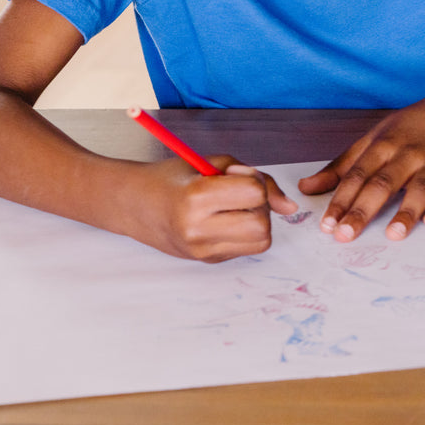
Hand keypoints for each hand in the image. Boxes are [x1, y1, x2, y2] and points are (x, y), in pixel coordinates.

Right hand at [125, 155, 297, 261]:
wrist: (134, 204)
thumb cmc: (174, 177)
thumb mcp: (213, 163)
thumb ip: (256, 177)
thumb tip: (289, 207)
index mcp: (196, 198)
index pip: (254, 193)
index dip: (255, 180)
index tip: (237, 174)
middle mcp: (198, 229)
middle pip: (262, 224)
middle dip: (261, 206)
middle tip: (241, 194)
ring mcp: (202, 250)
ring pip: (261, 241)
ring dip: (258, 222)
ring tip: (236, 208)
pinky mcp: (207, 261)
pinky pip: (247, 249)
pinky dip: (246, 233)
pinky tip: (227, 220)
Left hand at [298, 86, 424, 242]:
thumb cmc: (405, 130)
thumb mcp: (370, 140)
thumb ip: (339, 167)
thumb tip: (305, 188)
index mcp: (382, 145)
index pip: (357, 176)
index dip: (341, 201)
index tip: (327, 225)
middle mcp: (407, 153)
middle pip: (383, 183)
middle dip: (363, 210)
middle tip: (346, 235)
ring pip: (420, 187)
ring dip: (406, 210)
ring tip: (393, 234)